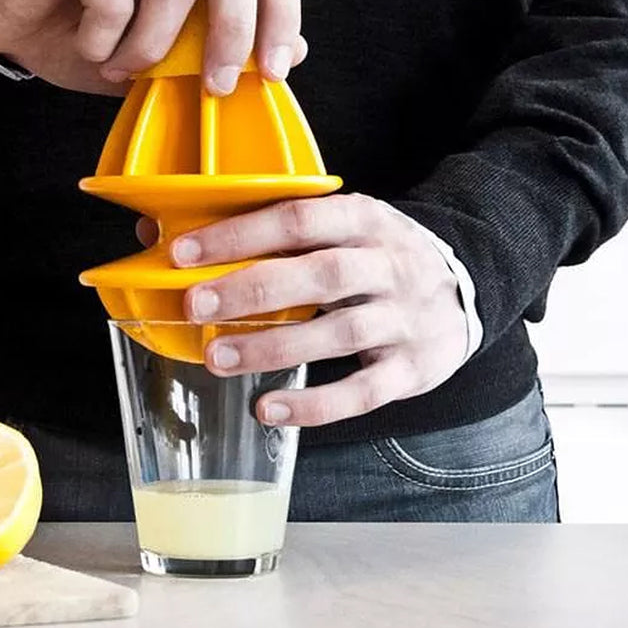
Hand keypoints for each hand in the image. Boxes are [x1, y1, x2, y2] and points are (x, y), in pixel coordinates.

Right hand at [0, 0, 305, 94]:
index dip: (282, 11)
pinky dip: (103, 39)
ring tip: (123, 69)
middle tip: (216, 85)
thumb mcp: (167, 57)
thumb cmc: (92, 37)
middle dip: (234, 28)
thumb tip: (295, 50)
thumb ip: (222, 47)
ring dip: (152, 46)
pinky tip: (87, 46)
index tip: (275, 71)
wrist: (11, 23)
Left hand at [169, 194, 468, 426]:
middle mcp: (388, 265)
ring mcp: (405, 319)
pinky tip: (269, 409)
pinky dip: (316, 405)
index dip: (241, 234)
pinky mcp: (413, 368)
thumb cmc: (377, 253)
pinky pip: (364, 391)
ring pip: (339, 333)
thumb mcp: (337, 225)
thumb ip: (264, 228)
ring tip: (218, 358)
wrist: (466, 285)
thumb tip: (161, 229)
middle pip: (321, 273)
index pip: (298, 218)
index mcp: (364, 218)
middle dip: (253, 290)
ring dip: (275, 347)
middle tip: (195, 305)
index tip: (185, 253)